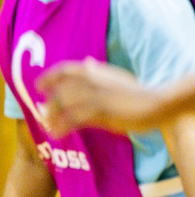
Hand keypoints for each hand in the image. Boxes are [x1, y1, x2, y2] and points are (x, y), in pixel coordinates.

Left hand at [38, 60, 160, 135]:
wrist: (156, 102)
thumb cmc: (136, 92)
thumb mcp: (116, 76)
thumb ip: (98, 71)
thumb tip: (87, 62)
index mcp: (95, 71)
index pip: (65, 69)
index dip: (49, 77)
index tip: (38, 86)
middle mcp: (92, 80)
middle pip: (59, 90)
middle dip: (49, 104)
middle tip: (43, 115)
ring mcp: (95, 95)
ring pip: (62, 105)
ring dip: (52, 117)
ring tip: (49, 127)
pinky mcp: (100, 110)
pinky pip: (72, 119)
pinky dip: (62, 127)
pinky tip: (57, 134)